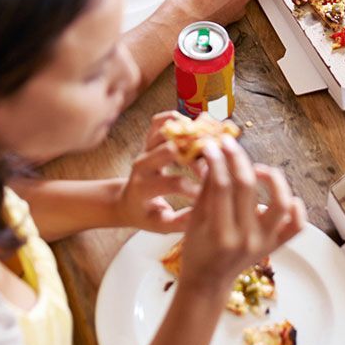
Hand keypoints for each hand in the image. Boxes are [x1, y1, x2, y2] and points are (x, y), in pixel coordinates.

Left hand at [114, 112, 201, 230]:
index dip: (196, 187)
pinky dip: (178, 118)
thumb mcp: (161, 225)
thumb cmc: (147, 215)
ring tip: (211, 144)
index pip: (174, 183)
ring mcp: (144, 149)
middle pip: (168, 149)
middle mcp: (141, 165)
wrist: (127, 201)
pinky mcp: (147, 140)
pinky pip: (159, 121)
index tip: (211, 193)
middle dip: (195, 154)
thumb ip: (180, 222)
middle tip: (216, 161)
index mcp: (143, 188)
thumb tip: (203, 213)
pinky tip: (196, 128)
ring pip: (165, 131)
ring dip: (191, 135)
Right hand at [175, 136, 305, 292]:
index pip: (222, 186)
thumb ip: (206, 189)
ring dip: (272, 179)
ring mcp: (264, 243)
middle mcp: (246, 239)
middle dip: (237, 159)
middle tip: (230, 144)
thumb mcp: (194, 221)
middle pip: (248, 187)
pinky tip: (285, 195)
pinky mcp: (276, 245)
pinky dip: (296, 207)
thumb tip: (214, 155)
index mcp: (221, 234)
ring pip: (280, 203)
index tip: (213, 145)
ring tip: (258, 169)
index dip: (217, 161)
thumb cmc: (197, 252)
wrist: (209, 282)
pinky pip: (297, 225)